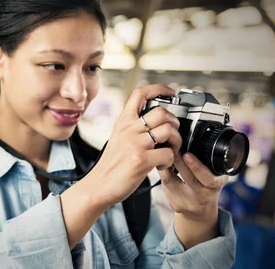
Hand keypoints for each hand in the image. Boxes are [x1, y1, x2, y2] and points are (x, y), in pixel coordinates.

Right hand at [89, 84, 180, 204]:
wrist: (98, 185)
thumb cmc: (111, 164)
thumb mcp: (118, 138)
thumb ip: (133, 127)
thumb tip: (154, 120)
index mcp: (123, 122)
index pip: (140, 94)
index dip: (159, 89)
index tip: (171, 93)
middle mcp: (129, 130)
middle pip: (161, 112)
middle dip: (174, 122)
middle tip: (172, 134)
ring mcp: (135, 144)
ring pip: (169, 130)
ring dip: (176, 142)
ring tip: (169, 151)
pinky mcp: (142, 161)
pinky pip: (168, 154)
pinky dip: (170, 161)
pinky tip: (161, 166)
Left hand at [159, 152, 227, 219]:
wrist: (200, 210)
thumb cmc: (207, 186)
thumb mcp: (215, 174)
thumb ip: (210, 162)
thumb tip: (194, 141)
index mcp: (215, 186)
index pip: (207, 178)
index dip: (196, 166)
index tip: (187, 154)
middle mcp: (203, 196)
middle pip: (187, 178)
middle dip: (177, 161)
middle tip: (170, 147)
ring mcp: (187, 203)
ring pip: (170, 181)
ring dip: (165, 165)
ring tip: (163, 153)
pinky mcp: (175, 204)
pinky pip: (164, 186)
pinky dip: (161, 173)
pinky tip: (159, 164)